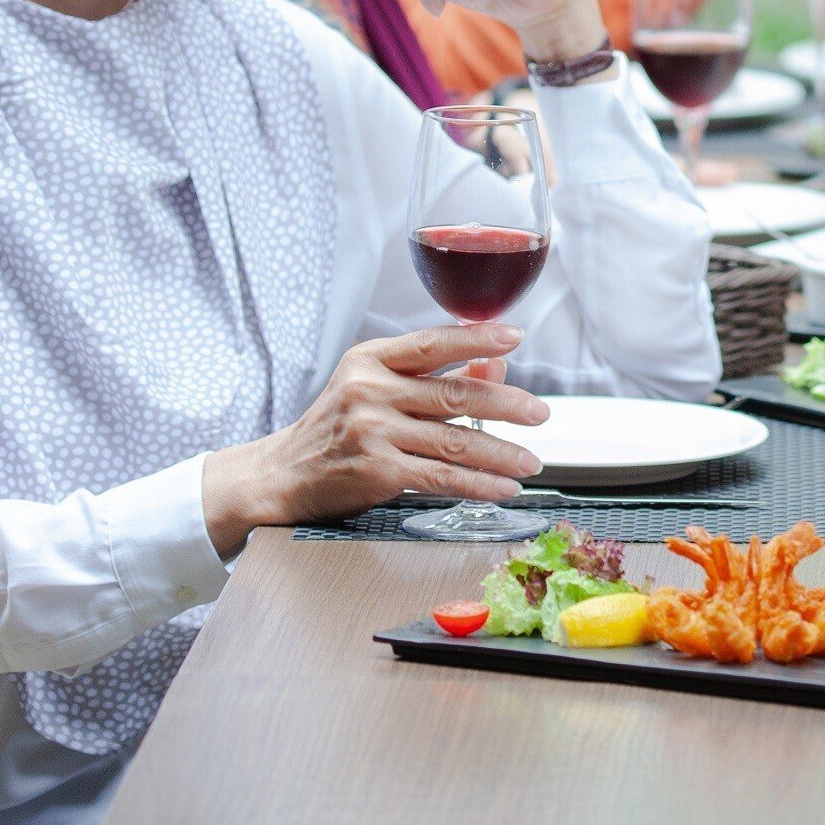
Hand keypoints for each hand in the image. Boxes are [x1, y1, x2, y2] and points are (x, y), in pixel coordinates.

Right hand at [200, 323, 549, 554]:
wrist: (282, 475)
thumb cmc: (338, 428)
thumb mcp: (375, 388)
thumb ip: (432, 377)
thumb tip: (496, 367)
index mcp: (370, 359)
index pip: (432, 341)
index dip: (477, 338)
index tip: (515, 337)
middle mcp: (370, 390)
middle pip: (454, 393)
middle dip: (507, 404)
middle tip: (542, 413)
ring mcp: (372, 431)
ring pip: (454, 440)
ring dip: (501, 453)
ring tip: (531, 461)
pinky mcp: (377, 471)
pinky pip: (441, 477)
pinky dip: (479, 484)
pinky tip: (503, 487)